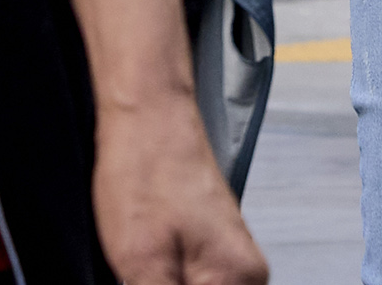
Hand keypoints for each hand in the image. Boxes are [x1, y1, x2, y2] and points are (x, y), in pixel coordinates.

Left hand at [94, 98, 269, 282]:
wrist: (146, 113)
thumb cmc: (144, 173)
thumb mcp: (141, 265)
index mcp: (236, 282)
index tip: (145, 282)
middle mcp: (245, 274)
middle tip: (136, 271)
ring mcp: (230, 259)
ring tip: (136, 268)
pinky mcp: (211, 248)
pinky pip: (194, 284)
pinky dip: (163, 283)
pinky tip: (139, 269)